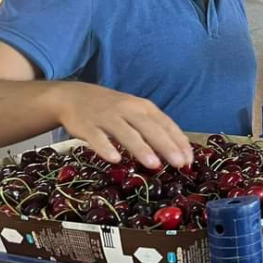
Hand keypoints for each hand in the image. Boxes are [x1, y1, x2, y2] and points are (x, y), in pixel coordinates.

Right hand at [52, 82, 192, 169]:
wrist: (73, 96)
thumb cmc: (112, 109)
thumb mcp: (136, 113)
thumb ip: (154, 130)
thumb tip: (177, 153)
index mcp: (144, 107)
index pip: (166, 124)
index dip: (179, 142)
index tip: (189, 160)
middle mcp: (128, 109)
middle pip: (150, 128)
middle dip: (166, 146)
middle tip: (180, 164)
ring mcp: (107, 117)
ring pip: (127, 133)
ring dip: (141, 148)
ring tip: (155, 165)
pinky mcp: (87, 125)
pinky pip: (97, 137)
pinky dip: (106, 147)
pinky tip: (115, 159)